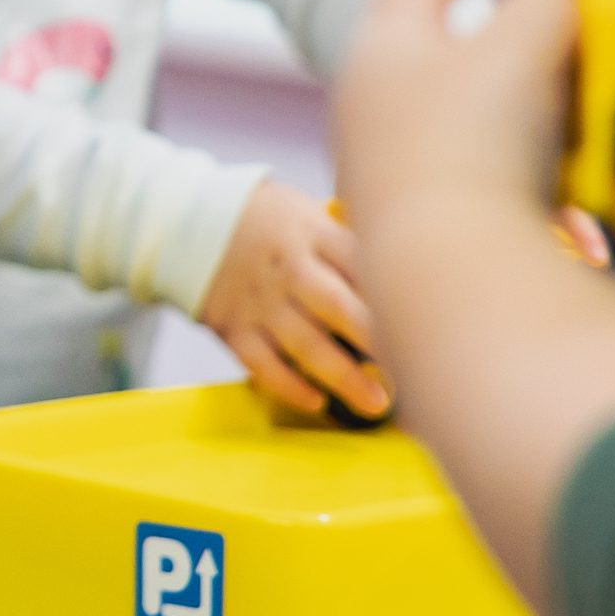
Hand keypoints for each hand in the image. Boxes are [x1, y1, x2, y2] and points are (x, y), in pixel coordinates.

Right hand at [195, 179, 391, 419]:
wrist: (185, 219)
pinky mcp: (232, 327)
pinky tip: (315, 402)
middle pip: (337, 306)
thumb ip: (350, 244)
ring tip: (377, 402)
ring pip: (304, 343)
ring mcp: (259, 302)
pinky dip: (287, 385)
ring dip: (342, 375)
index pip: (360, 262)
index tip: (429, 318)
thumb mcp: (308, 213)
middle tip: (414, 369)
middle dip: (376, 339)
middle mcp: (288, 270)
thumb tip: (411, 272)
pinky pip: (261, 363)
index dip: (393, 290)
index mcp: (312, 235)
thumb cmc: (267, 219)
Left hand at [331, 0, 577, 296]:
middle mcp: (367, 98)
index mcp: (383, 41)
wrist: (446, 269)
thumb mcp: (526, 40)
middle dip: (497, 28)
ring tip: (565, 104)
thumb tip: (551, 2)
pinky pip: (470, 165)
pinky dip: (513, 156)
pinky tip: (553, 176)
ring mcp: (381, 158)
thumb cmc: (472, 145)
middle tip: (546, 25)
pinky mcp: (411, 213)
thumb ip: (546, 0)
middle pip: (432, 40)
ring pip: (456, 108)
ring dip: (513, 99)